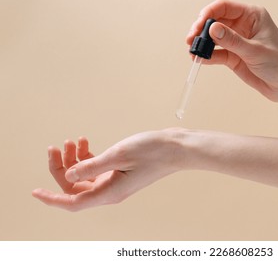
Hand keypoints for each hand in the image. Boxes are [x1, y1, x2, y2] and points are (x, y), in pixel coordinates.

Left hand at [32, 130, 180, 210]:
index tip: (36, 192)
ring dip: (75, 159)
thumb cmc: (153, 151)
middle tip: (57, 146)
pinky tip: (85, 143)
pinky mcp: (119, 173)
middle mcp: (111, 191)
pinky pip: (95, 169)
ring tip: (73, 141)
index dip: (52, 199)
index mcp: (110, 192)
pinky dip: (87, 157)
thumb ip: (91, 166)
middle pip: (76, 186)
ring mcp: (115, 182)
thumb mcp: (118, 155)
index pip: (73, 202)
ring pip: (84, 176)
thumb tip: (70, 174)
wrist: (175, 148)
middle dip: (63, 167)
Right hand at [186, 0, 277, 103]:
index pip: (225, 7)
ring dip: (202, 43)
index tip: (199, 25)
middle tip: (192, 39)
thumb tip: (212, 29)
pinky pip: (216, 53)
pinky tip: (199, 59)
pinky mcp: (233, 57)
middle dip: (202, 29)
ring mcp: (237, 41)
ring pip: (213, 38)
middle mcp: (243, 26)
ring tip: (193, 50)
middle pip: (215, 21)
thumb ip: (232, 40)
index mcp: (252, 16)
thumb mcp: (255, 51)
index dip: (209, 13)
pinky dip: (207, 56)